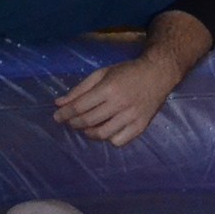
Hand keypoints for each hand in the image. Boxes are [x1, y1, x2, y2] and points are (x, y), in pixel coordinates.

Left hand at [53, 57, 178, 146]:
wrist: (157, 74)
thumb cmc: (126, 72)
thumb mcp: (101, 73)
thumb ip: (79, 89)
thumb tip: (58, 103)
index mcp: (108, 88)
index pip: (80, 106)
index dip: (65, 113)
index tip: (56, 117)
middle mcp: (120, 104)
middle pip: (88, 121)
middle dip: (73, 123)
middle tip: (69, 121)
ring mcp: (131, 117)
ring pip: (102, 134)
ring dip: (88, 133)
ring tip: (84, 127)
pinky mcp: (141, 126)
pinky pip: (119, 141)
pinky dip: (108, 139)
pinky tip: (104, 130)